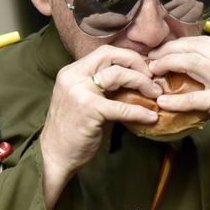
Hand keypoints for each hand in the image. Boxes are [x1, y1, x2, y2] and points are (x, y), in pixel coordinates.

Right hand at [42, 46, 160, 209]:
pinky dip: (140, 111)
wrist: (55, 156)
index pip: (104, 53)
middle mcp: (73, 76)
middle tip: (152, 78)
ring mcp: (79, 91)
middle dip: (136, 63)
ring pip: (118, 74)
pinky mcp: (89, 109)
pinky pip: (122, 107)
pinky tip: (151, 117)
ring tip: (154, 93)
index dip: (128, 57)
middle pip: (110, 55)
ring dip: (141, 82)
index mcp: (72, 72)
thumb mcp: (87, 101)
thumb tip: (136, 83)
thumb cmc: (73, 131)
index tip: (144, 70)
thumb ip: (106, 89)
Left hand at [146, 37, 209, 170]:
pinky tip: (162, 101)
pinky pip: (193, 97)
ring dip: (168, 65)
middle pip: (195, 49)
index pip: (204, 42)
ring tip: (153, 72)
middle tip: (151, 59)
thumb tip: (187, 61)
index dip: (179, 44)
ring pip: (193, 64)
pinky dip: (175, 100)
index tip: (162, 51)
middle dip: (169, 51)